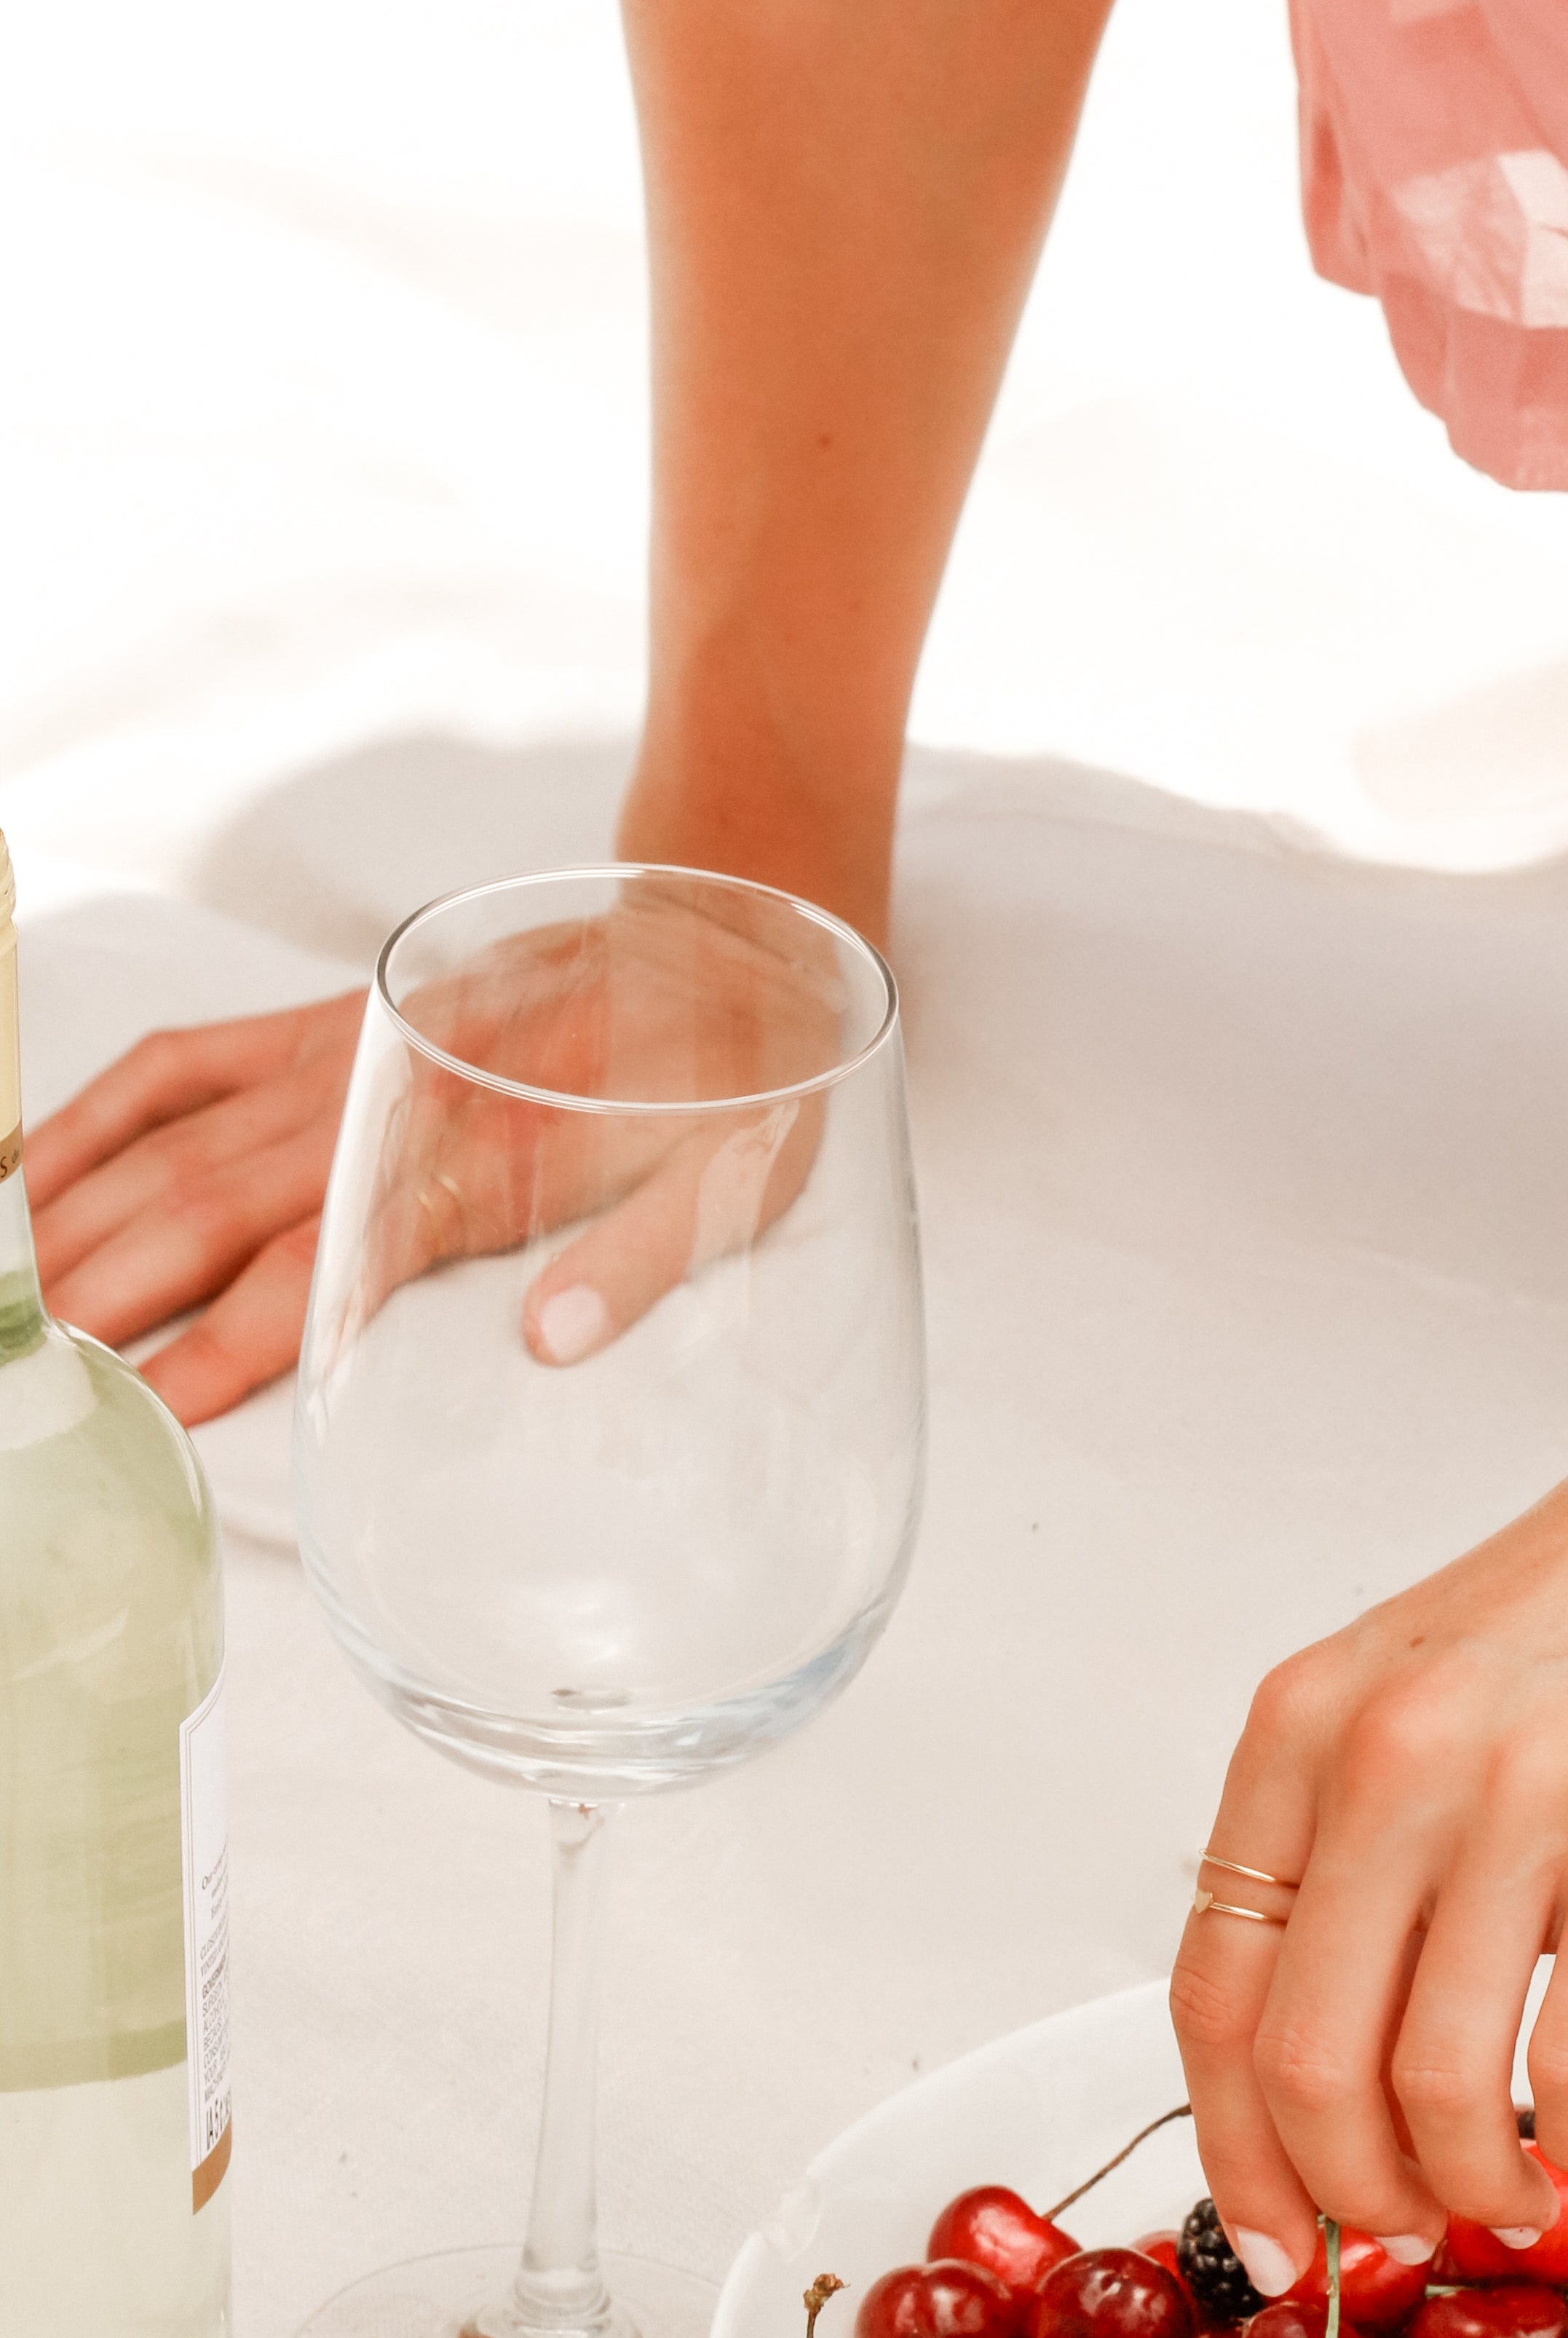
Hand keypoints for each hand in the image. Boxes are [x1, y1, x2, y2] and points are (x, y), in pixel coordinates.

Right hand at [24, 881, 835, 1418]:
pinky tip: (29, 1177)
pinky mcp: (315, 1020)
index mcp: (475, 1155)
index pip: (317, 1272)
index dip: (225, 1343)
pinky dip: (94, 1118)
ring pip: (170, 1145)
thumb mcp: (728, 1180)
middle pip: (206, 1214)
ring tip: (19, 1302)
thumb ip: (633, 1263)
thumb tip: (551, 1339)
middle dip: (108, 1298)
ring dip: (79, 1224)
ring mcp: (332, 1053)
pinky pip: (176, 1066)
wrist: (717, 931)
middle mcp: (379, 1099)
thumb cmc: (725, 1071)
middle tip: (42, 1378)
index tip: (155, 1406)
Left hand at [1169, 1295, 1567, 2285]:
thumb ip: (1370, 1840)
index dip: (1235, 2148)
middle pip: (1301, 2061)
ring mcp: (1513, 1795)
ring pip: (1429, 2083)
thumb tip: (1344, 2054)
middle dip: (1346, 2197)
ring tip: (1516, 2209)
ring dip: (1468, 2193)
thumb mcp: (1434, 1687)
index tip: (1278, 2240)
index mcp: (1306, 1725)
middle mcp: (1384, 1757)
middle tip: (1407, 2245)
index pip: (1212, 1988)